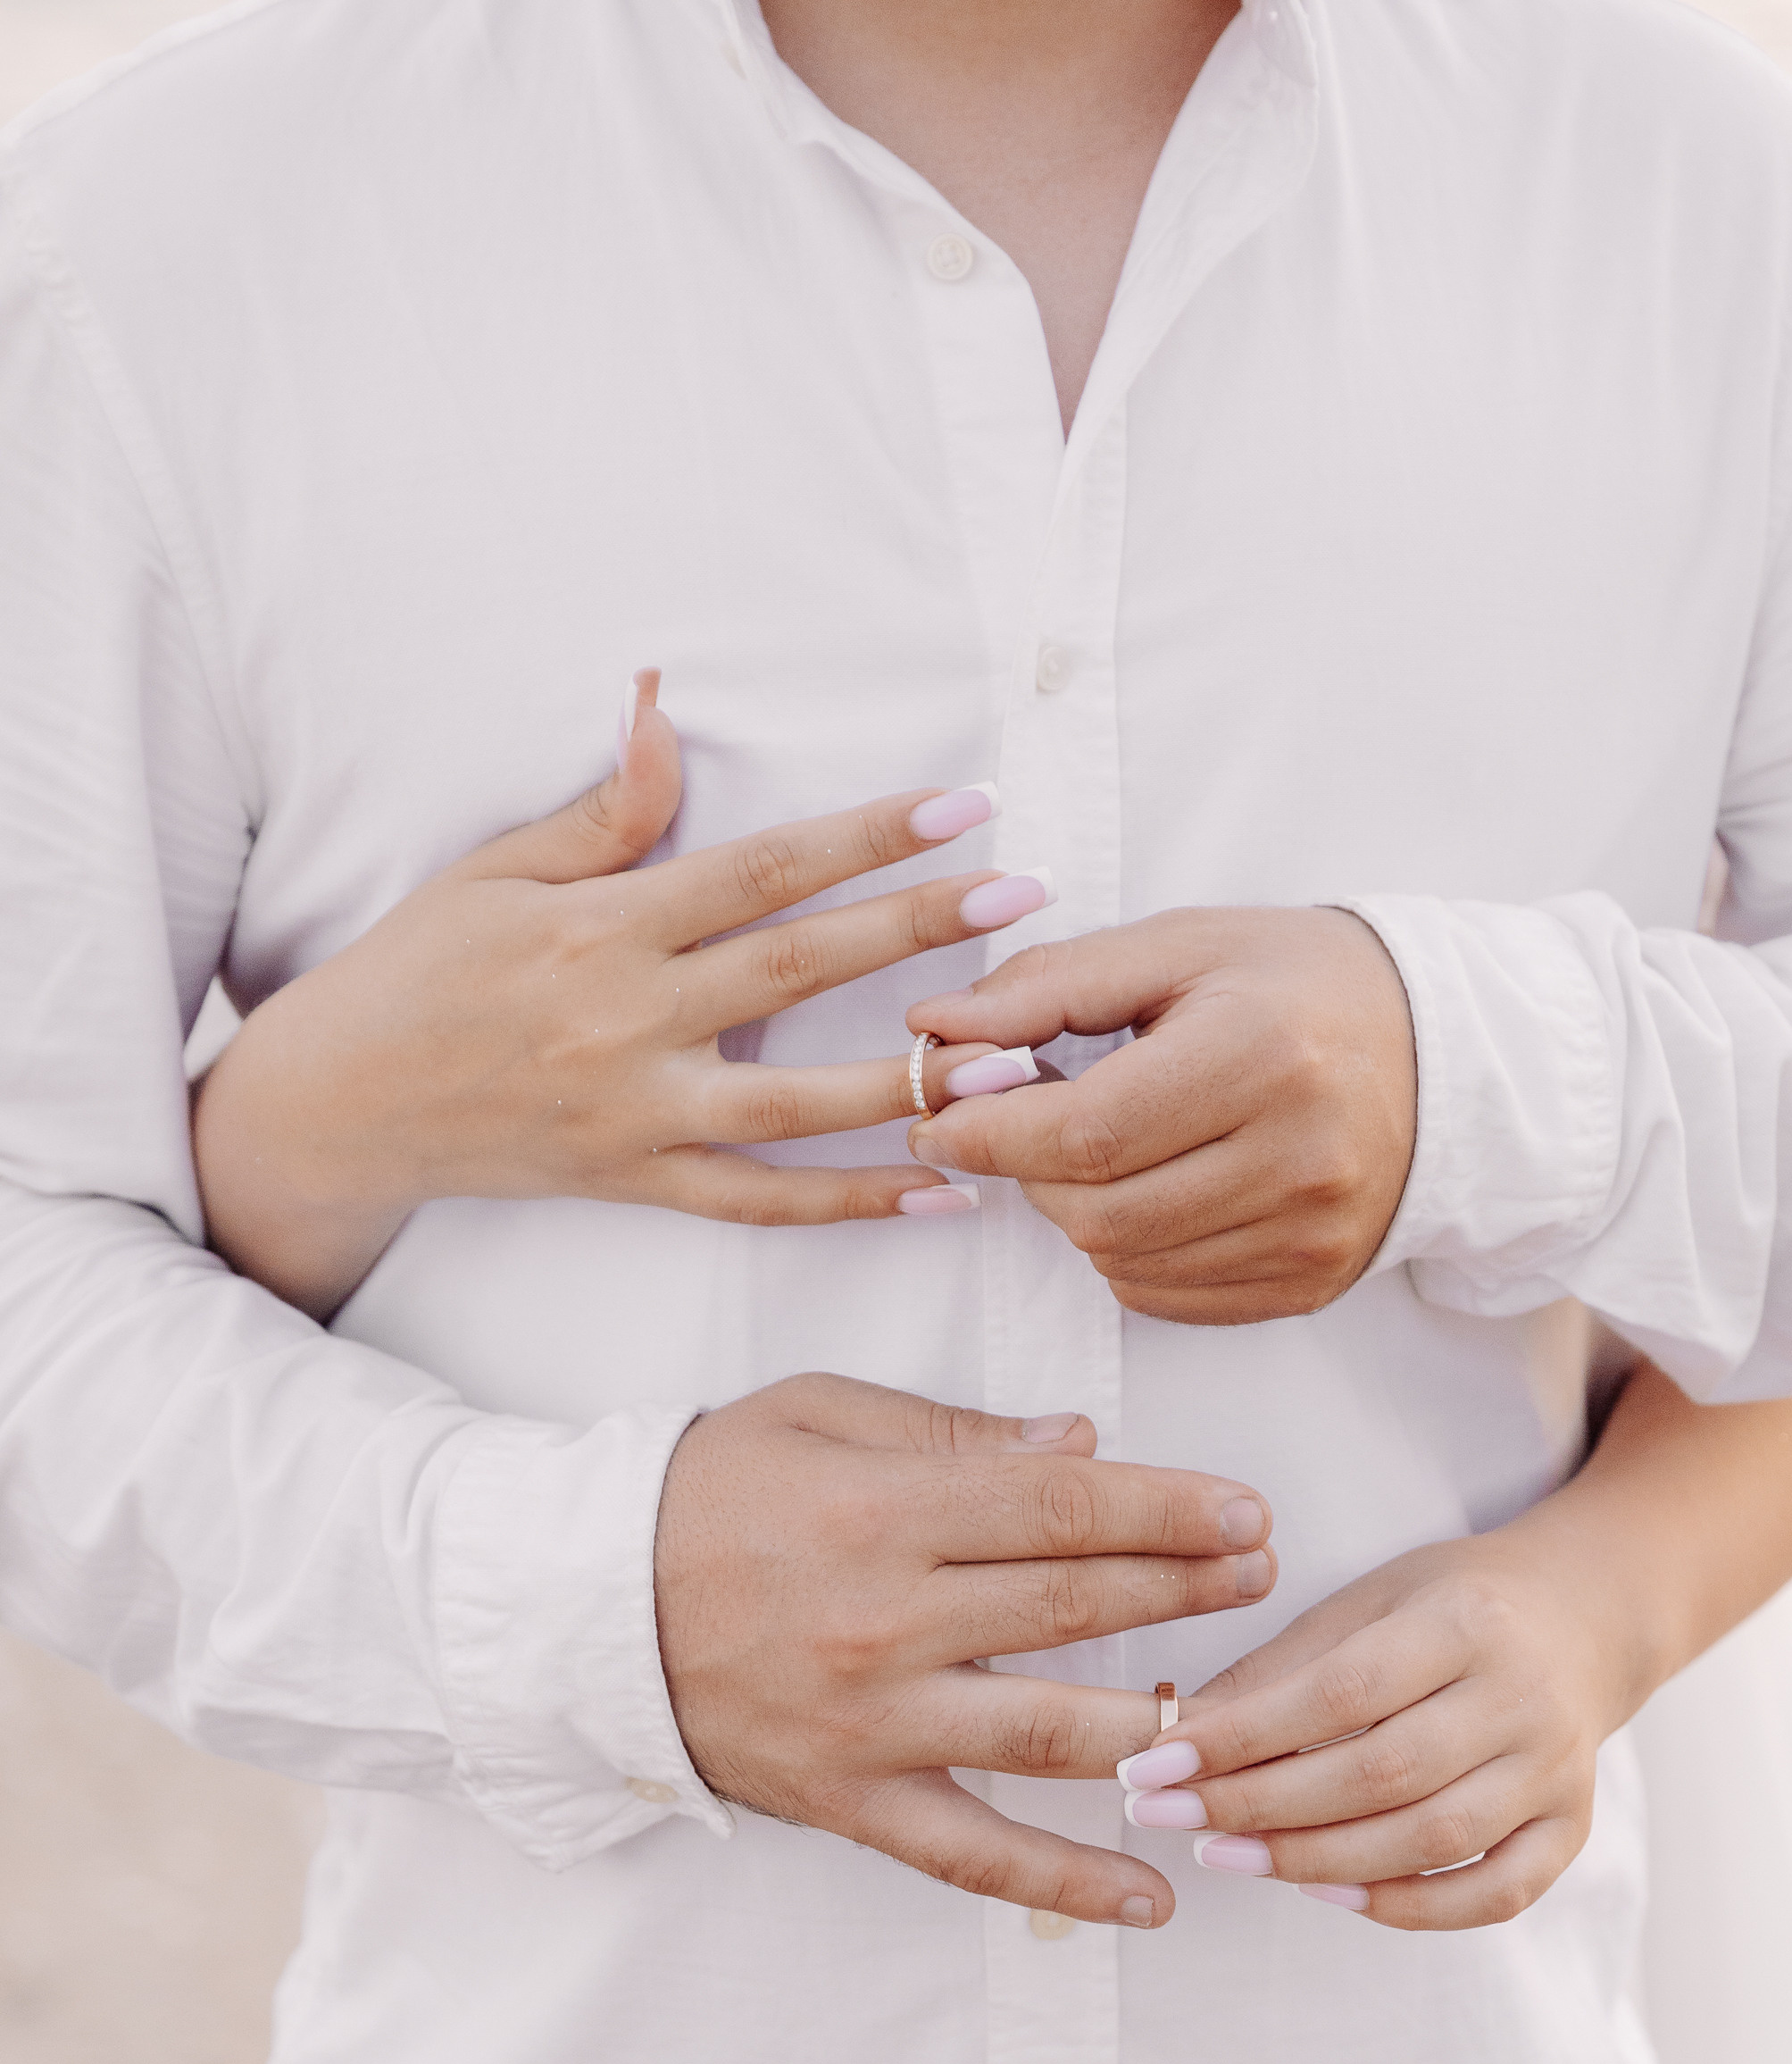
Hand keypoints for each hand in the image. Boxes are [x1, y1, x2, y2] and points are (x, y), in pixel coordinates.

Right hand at [193, 671, 1049, 1315]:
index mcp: (601, 927)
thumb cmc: (421, 969)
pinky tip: (946, 1192)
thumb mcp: (498, 869)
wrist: (343, 1106)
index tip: (963, 804)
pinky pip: (762, 1206)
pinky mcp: (638, 1186)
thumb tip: (664, 704)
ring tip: (1013, 1062)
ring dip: (910, 1083)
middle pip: (798, 970)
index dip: (868, 835)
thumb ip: (606, 809)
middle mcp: (626, 1022)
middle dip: (918, 931)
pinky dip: (855, 1204)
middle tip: (1023, 896)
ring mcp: (636, 1114)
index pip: (762, 870)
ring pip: (796, 1105)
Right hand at [653, 1374, 1274, 1927]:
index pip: (1064, 1506)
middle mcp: (888, 1622)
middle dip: (1190, 1591)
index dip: (1170, 1508)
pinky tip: (1150, 1898)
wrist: (576, 1607)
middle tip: (1264, 1579)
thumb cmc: (701, 1492)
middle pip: (1076, 1608)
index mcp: (884, 1511)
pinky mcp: (851, 1801)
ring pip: (1050, 1734)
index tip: (1245, 1512)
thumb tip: (1082, 1443)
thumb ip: (954, 1432)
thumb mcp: (815, 1414)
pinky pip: (974, 1858)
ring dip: (1161, 1724)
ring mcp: (874, 1724)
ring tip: (1240, 1712)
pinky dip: (1065, 1884)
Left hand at [901, 907, 1417, 1321]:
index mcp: (1263, 1053)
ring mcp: (1312, 1232)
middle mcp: (1300, 1155)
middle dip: (1028, 1175)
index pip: (1088, 1131)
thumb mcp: (1178, 947)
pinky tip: (1144, 1192)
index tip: (943, 1115)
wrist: (1441, 1048)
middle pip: (1099, 1212)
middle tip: (1017, 1126)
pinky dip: (1126, 1255)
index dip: (992, 1133)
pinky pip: (1168, 1298)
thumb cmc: (1294, 983)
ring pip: (1125, 1263)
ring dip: (1075, 1214)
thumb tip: (933, 1030)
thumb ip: (1048, 985)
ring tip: (1092, 1150)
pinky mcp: (1313, 1283)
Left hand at [1113, 1528, 1630, 1928]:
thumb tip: (1177, 1734)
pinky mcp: (1571, 1826)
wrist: (1588, 1616)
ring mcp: (1555, 1769)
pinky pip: (1496, 1892)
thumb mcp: (1370, 1601)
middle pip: (1383, 1773)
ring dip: (1319, 1859)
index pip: (1340, 1692)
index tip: (1154, 1765)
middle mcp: (1522, 1698)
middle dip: (1262, 1805)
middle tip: (1171, 1818)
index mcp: (1466, 1622)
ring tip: (1228, 1856)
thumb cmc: (1454, 1605)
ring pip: (1433, 1837)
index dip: (1242, 1737)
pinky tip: (1333, 1896)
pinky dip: (1413, 1908)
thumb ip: (1281, 1669)